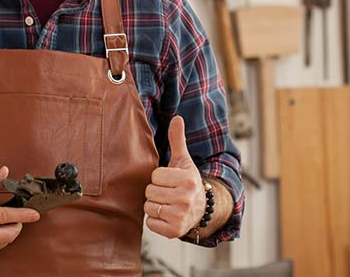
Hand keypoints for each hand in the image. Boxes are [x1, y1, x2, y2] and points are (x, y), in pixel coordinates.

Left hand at [144, 116, 204, 238]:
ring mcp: (180, 216)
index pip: (155, 176)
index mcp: (187, 179)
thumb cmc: (187, 182)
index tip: (170, 180)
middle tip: (168, 193)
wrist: (201, 209)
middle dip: (156, 192)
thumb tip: (176, 118)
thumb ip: (177, 140)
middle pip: (150, 192)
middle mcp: (186, 198)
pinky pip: (150, 223)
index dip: (160, 178)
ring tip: (168, 204)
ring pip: (148, 207)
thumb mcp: (184, 161)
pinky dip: (155, 221)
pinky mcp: (174, 231)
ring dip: (154, 206)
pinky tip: (167, 216)